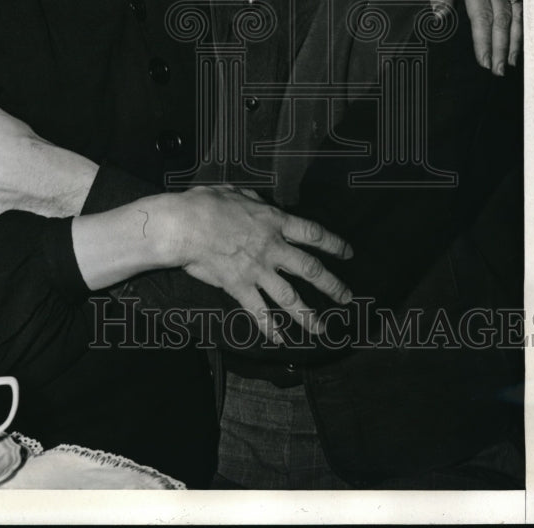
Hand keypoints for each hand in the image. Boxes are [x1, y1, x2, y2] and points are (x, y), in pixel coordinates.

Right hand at [170, 184, 352, 342]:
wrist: (185, 225)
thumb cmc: (206, 204)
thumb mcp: (236, 193)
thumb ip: (253, 201)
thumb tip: (260, 203)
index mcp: (274, 222)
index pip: (312, 233)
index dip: (333, 243)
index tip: (347, 253)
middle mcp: (272, 248)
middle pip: (310, 269)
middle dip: (332, 285)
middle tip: (347, 297)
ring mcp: (257, 270)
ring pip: (290, 297)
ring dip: (308, 316)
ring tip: (322, 330)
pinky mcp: (239, 287)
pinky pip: (258, 311)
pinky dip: (269, 327)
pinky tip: (278, 340)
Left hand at [398, 0, 521, 73]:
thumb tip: (440, 17)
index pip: (481, 16)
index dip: (484, 40)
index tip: (483, 60)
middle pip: (502, 18)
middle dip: (501, 47)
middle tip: (498, 69)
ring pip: (515, 13)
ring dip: (514, 39)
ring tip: (510, 62)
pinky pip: (518, 5)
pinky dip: (520, 25)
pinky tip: (517, 42)